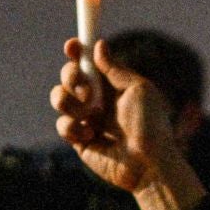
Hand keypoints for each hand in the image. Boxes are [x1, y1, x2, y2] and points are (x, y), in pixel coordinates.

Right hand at [50, 39, 205, 209]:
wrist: (148, 163)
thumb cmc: (150, 126)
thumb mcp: (138, 89)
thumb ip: (115, 68)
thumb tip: (98, 45)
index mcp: (111, 85)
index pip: (88, 62)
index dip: (77, 52)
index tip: (72, 45)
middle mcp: (96, 99)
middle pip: (68, 76)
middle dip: (71, 75)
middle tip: (86, 88)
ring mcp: (85, 119)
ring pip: (58, 97)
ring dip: (69, 101)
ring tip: (90, 113)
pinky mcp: (78, 140)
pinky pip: (61, 124)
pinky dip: (73, 126)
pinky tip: (91, 136)